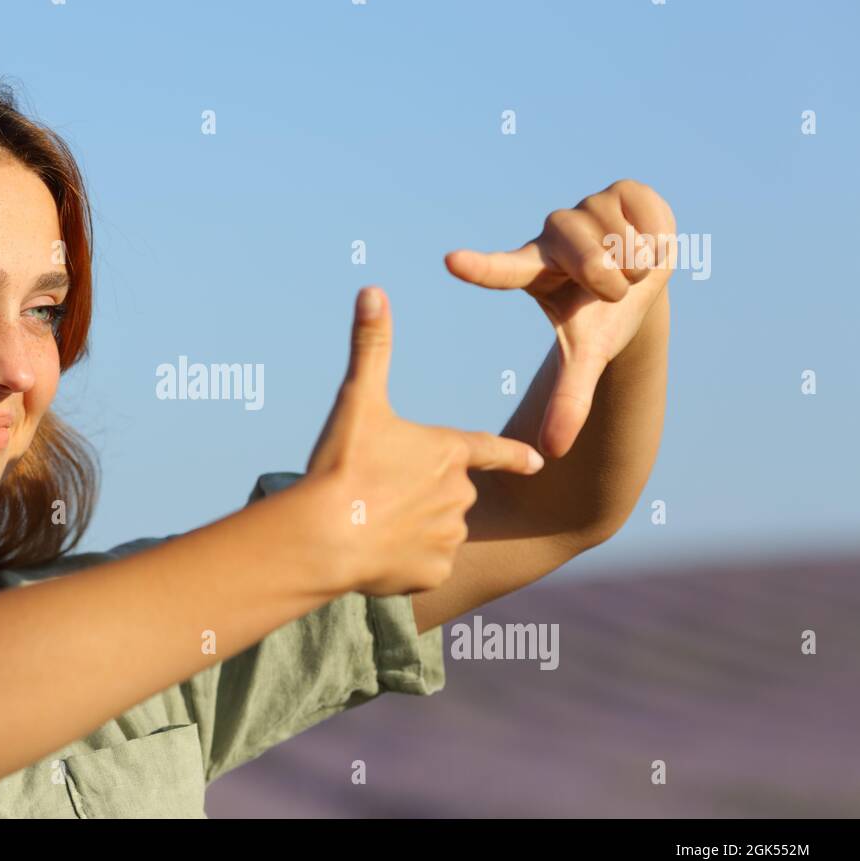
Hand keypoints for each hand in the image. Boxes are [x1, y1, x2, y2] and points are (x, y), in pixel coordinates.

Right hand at [305, 286, 544, 597]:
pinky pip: (424, 564)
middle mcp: (460, 495)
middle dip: (422, 493)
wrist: (325, 536)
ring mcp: (449, 535)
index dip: (513, 456)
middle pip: (450, 491)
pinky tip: (377, 553)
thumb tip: (372, 289)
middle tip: (380, 492)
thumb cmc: (343, 465)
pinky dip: (404, 561)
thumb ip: (370, 346)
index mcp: (448, 452)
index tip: (536, 461)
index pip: (493, 452)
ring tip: (373, 522)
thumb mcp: (357, 400)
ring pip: (437, 529)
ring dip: (412, 526)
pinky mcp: (434, 571)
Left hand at [444, 179, 675, 458]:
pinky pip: (646, 215)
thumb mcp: (584, 357)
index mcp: (531, 272)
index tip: (451, 262)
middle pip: (589, 261)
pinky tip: (646, 240)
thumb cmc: (599, 318)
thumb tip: (552, 451)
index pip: (500, 271)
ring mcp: (585, 206)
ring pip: (620, 240)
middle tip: (613, 288)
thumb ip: (568, 400)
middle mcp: (551, 233)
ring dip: (637, 263)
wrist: (643, 282)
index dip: (479, 267)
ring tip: (630, 266)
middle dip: (612, 282)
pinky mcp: (622, 188)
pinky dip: (657, 237)